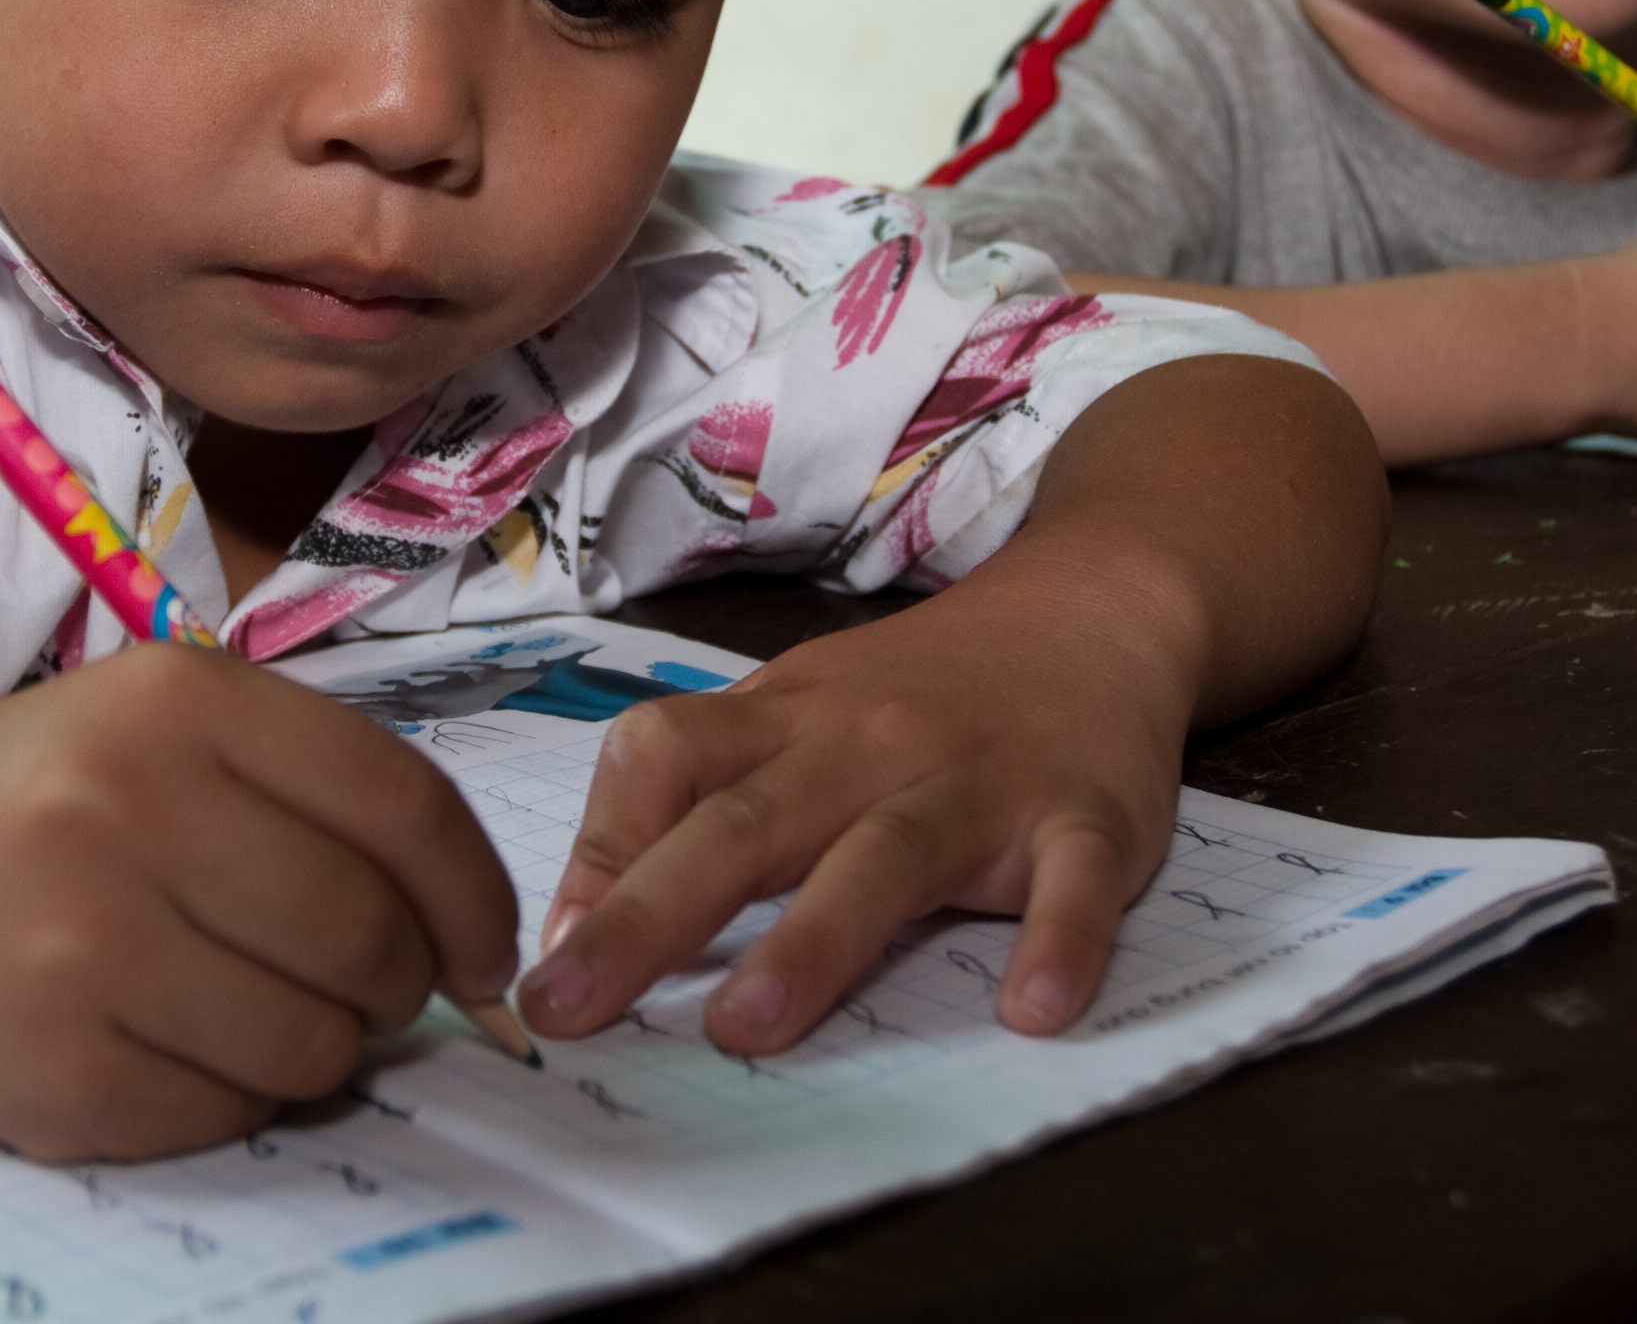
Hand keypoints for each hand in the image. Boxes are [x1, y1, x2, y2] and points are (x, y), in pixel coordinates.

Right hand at [0, 643, 519, 1160]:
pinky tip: (179, 1048)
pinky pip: (223, 1118)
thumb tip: (466, 928)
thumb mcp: (164, 727)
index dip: (474, 893)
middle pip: (363, 935)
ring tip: (259, 1012)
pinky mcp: (47, 1074)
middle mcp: (122, 812)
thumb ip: (315, 791)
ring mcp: (76, 950)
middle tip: (373, 989)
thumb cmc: (37, 800)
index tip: (482, 947)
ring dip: (319, 1049)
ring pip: (308, 1045)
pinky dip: (231, 1100)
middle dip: (399, 983)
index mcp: (176, 703)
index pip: (402, 806)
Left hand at [513, 561, 1189, 1056]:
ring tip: (748, 1027)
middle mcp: (868, 747)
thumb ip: (700, 793)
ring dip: (815, 940)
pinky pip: (1073, 883)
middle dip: (651, 916)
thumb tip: (582, 915)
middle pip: (748, 825)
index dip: (598, 850)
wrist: (1091, 609)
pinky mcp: (1087, 818)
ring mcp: (980, 783)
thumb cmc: (920, 690)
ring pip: (888, 857)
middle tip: (572, 1009)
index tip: (545, 954)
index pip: (664, 759)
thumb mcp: (796, 711)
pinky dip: (1059, 942)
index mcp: (787, 720)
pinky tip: (1032, 1009)